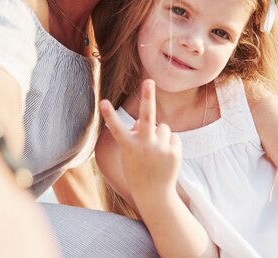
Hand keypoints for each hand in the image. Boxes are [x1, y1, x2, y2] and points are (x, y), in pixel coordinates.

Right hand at [100, 79, 181, 203]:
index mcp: (129, 148)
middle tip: (149, 81)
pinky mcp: (174, 152)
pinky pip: (173, 137)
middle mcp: (145, 147)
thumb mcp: (130, 154)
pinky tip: (166, 157)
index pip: (117, 129)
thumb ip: (134, 134)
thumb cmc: (137, 171)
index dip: (109, 115)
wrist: (154, 195)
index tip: (103, 102)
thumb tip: (140, 120)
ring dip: (160, 135)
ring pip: (162, 127)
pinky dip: (170, 144)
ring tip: (157, 153)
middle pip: (146, 117)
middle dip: (147, 97)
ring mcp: (160, 149)